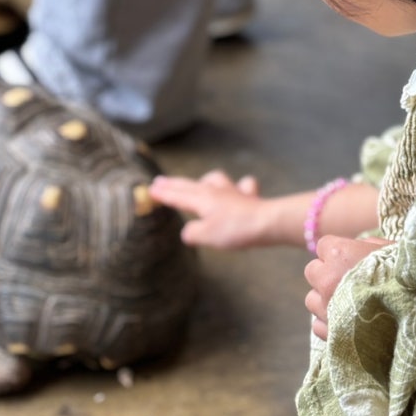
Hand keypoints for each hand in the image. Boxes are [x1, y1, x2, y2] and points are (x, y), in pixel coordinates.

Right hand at [150, 170, 267, 248]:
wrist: (266, 222)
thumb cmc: (234, 230)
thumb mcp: (206, 236)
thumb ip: (192, 233)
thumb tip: (188, 231)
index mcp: (201, 199)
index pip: (177, 196)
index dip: (163, 194)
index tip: (149, 190)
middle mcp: (215, 191)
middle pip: (190, 185)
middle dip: (174, 184)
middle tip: (160, 181)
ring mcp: (233, 191)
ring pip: (215, 179)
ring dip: (205, 180)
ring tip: (200, 184)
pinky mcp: (249, 196)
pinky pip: (243, 186)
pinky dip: (240, 186)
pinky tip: (240, 189)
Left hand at [304, 235, 389, 340]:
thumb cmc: (404, 277)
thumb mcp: (390, 251)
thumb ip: (368, 246)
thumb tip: (359, 246)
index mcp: (340, 254)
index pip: (322, 245)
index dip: (336, 252)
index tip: (350, 259)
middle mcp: (327, 279)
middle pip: (312, 271)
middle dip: (326, 275)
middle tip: (347, 282)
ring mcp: (326, 308)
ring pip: (311, 300)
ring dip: (325, 300)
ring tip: (348, 304)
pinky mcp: (329, 333)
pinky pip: (318, 325)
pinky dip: (329, 324)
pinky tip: (347, 322)